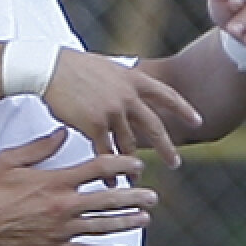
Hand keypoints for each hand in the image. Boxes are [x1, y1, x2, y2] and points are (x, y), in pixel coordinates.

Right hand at [0, 129, 156, 245]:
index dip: (121, 165)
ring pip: (103, 226)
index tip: (136, 165)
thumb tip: (61, 133)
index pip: (97, 170)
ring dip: (127, 222)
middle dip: (134, 197)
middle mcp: (63, 206)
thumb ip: (39, 148)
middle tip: (152, 196)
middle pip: (108, 200)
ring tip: (145, 219)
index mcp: (55, 181)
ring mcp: (60, 231)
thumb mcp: (9, 161)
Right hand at [45, 49, 200, 168]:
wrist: (48, 68)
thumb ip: (121, 80)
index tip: (197, 121)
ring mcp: (113, 111)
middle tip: (175, 163)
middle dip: (166, 148)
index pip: (166, 95)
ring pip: (128, 143)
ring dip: (132, 163)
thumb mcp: (106, 67)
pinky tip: (112, 180)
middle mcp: (128, 96)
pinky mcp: (95, 124)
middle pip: (154, 126)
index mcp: (132, 79)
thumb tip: (127, 86)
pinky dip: (110, 168)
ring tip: (135, 178)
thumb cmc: (70, 65)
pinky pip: (107, 151)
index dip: (183, 109)